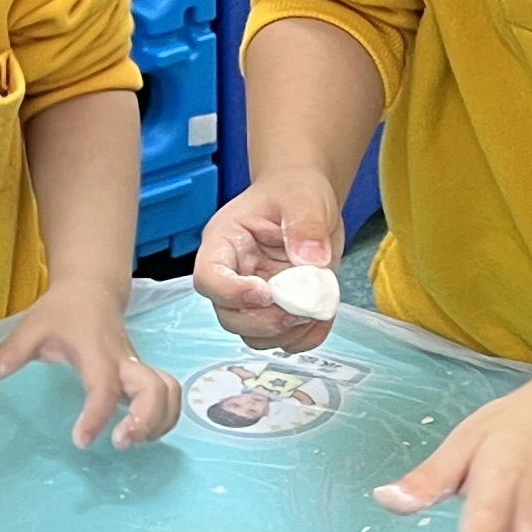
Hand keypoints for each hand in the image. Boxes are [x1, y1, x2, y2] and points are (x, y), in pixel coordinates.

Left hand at [0, 283, 181, 446]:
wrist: (92, 289)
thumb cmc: (63, 311)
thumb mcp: (32, 327)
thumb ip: (10, 353)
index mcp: (97, 352)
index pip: (104, 386)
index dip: (98, 414)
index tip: (82, 440)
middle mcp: (125, 362)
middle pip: (156, 390)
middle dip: (146, 421)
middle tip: (121, 442)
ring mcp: (138, 369)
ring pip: (169, 394)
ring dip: (159, 423)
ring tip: (131, 441)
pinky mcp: (143, 376)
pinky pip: (168, 397)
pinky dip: (163, 419)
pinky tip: (139, 434)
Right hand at [193, 170, 346, 352]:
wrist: (309, 203)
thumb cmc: (295, 191)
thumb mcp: (303, 197)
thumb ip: (305, 223)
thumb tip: (310, 259)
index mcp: (224, 243)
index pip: (209, 278)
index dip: (233, 293)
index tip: (267, 292)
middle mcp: (232, 275)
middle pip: (229, 316)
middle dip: (265, 321)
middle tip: (299, 308)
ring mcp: (253, 299)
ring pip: (253, 335)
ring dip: (285, 333)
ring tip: (315, 309)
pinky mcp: (277, 311)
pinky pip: (283, 340)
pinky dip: (305, 337)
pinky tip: (322, 316)